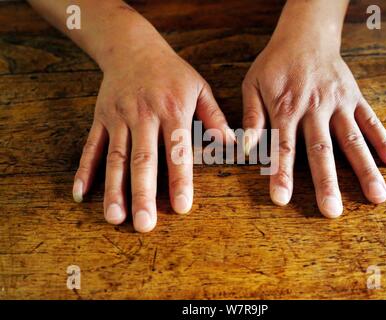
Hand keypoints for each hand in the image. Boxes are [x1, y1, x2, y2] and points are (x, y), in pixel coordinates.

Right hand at [72, 33, 231, 231]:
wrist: (132, 47)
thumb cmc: (171, 72)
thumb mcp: (198, 87)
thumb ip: (213, 116)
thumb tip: (231, 143)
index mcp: (172, 110)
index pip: (177, 150)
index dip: (180, 179)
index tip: (182, 207)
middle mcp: (143, 116)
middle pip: (142, 159)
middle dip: (143, 194)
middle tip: (144, 225)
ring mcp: (118, 118)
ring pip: (115, 157)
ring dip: (114, 189)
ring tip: (114, 218)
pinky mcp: (100, 118)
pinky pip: (91, 146)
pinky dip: (84, 170)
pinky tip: (80, 194)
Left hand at [242, 28, 385, 217]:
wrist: (305, 36)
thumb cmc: (274, 65)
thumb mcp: (253, 85)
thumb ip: (252, 117)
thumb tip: (243, 148)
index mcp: (286, 109)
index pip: (283, 147)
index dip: (281, 174)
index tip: (282, 200)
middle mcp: (314, 109)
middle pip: (321, 150)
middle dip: (327, 182)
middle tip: (332, 211)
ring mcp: (338, 104)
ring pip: (353, 139)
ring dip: (365, 168)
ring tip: (376, 196)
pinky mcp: (354, 98)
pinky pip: (371, 120)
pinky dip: (383, 140)